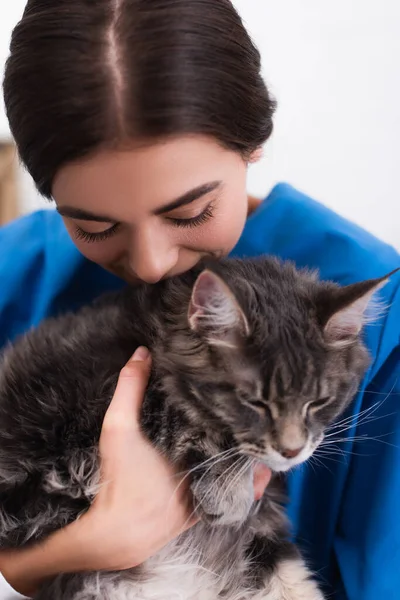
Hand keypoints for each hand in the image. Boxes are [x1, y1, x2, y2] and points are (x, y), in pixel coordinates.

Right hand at [0, 347, 270, 595]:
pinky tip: (249, 469)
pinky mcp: (203, 511)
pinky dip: (244, 482)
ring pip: (241, 470)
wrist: (116, 533)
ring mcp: (210, 495)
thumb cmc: (121, 480)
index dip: (245, 413)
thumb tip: (142, 353)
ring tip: (257, 434)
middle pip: (240, 446)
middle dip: (251, 431)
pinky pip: (234, 494)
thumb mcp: (118, 428)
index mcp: (197, 451)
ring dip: (249, 455)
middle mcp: (210, 473)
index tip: (253, 396)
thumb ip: (129, 389)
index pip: (232, 428)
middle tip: (261, 410)